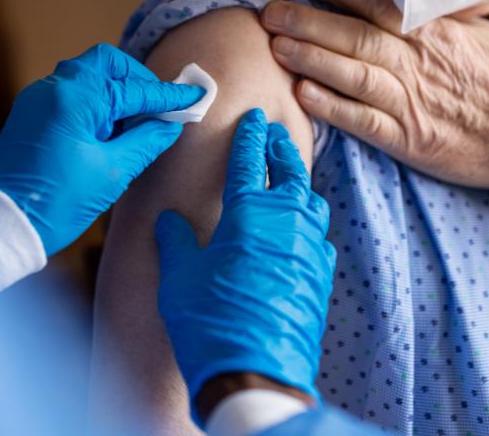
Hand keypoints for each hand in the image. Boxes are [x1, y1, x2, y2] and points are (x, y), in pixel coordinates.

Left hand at [0, 43, 203, 255]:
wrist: (2, 225)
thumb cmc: (56, 203)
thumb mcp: (112, 173)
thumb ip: (145, 141)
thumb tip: (169, 125)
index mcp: (74, 98)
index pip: (133, 89)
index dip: (167, 96)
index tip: (193, 98)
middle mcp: (53, 89)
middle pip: (105, 63)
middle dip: (137, 79)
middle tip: (160, 104)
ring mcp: (37, 100)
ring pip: (86, 76)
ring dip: (115, 91)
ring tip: (137, 122)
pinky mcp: (30, 115)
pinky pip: (69, 94)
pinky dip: (94, 102)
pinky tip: (110, 130)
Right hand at [156, 109, 334, 426]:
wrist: (254, 372)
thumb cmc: (209, 320)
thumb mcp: (179, 276)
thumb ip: (175, 240)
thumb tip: (168, 219)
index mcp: (248, 211)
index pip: (248, 160)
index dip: (248, 135)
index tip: (253, 116)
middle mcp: (286, 221)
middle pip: (289, 171)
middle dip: (280, 148)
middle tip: (274, 134)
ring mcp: (309, 248)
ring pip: (310, 201)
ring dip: (299, 183)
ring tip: (289, 177)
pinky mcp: (321, 274)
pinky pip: (318, 236)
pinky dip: (307, 222)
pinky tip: (299, 230)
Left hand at [261, 0, 488, 216]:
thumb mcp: (481, 36)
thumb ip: (438, 18)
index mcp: (435, 31)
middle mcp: (420, 62)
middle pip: (354, 34)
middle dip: (307, 20)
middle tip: (267, 10)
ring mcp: (414, 102)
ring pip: (354, 74)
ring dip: (310, 58)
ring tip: (275, 46)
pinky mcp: (411, 140)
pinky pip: (365, 122)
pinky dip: (333, 108)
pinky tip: (303, 96)